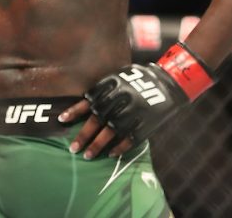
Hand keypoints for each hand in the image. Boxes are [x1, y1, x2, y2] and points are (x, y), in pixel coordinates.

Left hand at [62, 42, 215, 159]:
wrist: (169, 81)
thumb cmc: (141, 77)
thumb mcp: (121, 76)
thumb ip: (105, 89)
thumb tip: (88, 104)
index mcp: (112, 86)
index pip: (88, 101)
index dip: (74, 112)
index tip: (62, 121)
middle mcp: (120, 100)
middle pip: (97, 120)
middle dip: (83, 136)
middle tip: (73, 149)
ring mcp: (133, 112)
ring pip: (110, 133)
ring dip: (97, 145)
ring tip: (87, 156)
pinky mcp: (145, 123)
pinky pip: (129, 138)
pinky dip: (119, 148)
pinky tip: (110, 155)